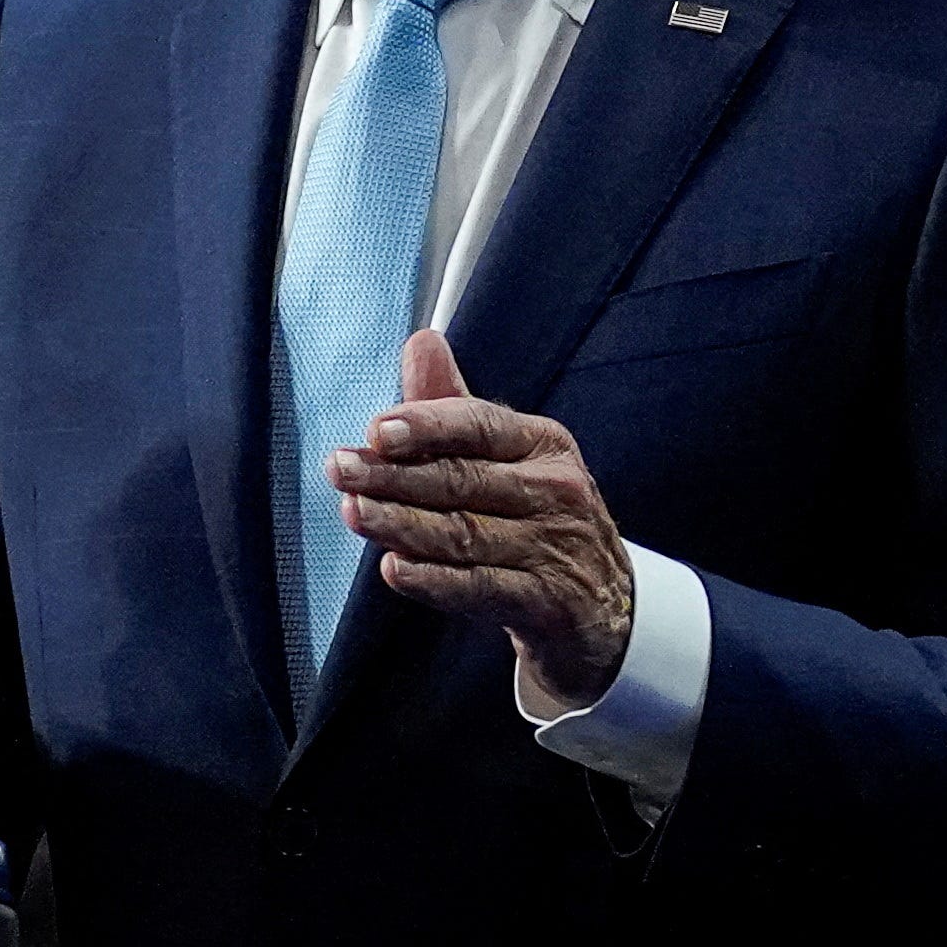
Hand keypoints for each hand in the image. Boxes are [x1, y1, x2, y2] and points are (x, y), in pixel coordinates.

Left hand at [330, 329, 633, 711]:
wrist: (604, 603)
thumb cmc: (541, 517)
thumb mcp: (510, 457)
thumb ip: (453, 407)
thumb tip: (421, 343)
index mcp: (542, 444)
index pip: (479, 425)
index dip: (425, 426)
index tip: (376, 430)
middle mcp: (554, 490)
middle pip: (462, 480)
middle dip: (393, 475)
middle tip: (341, 470)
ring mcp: (552, 547)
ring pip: (464, 534)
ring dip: (402, 524)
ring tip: (354, 514)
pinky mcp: (546, 602)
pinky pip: (481, 587)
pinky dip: (434, 581)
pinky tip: (396, 569)